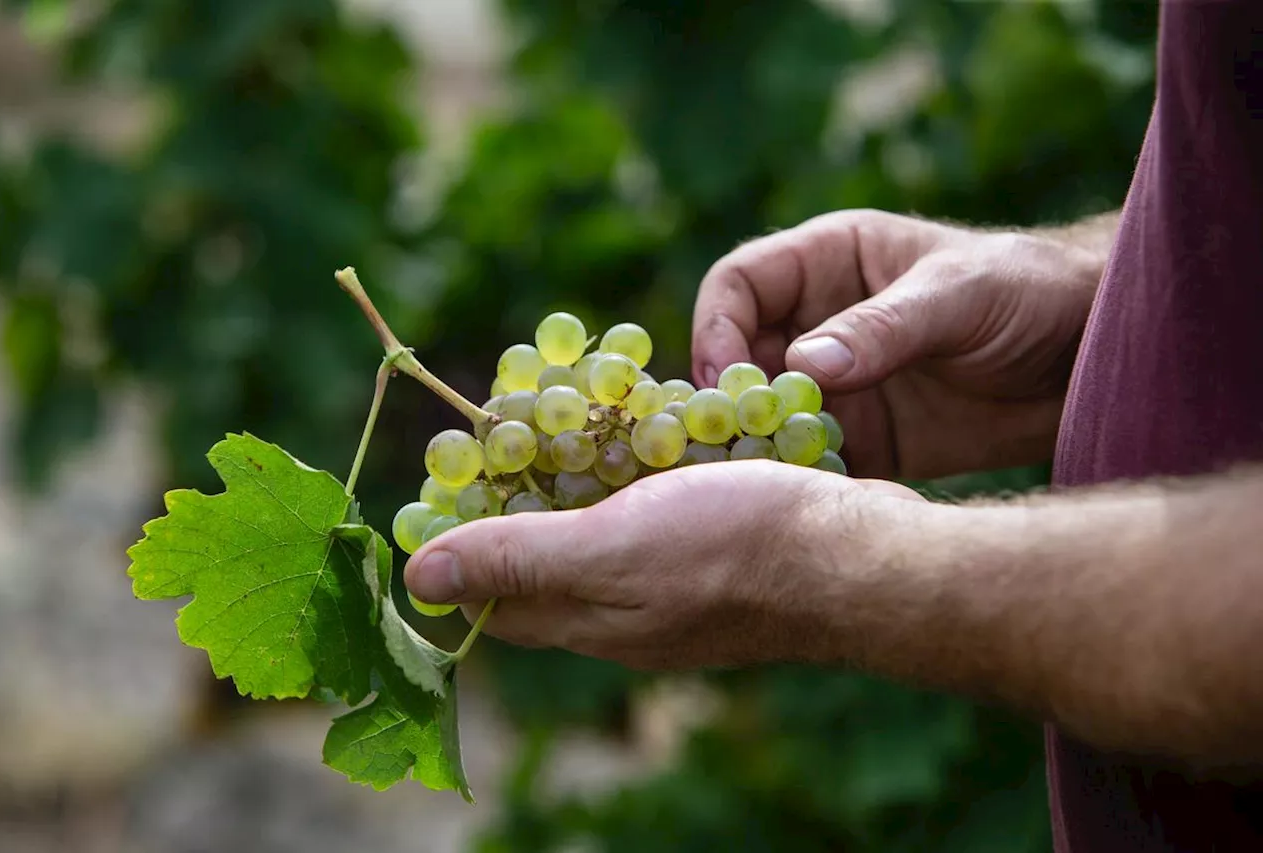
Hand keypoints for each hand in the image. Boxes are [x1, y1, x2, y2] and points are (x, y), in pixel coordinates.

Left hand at [403, 462, 924, 669]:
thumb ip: (518, 561)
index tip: (444, 471)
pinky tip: (644, 416)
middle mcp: (626, 607)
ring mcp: (674, 574)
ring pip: (605, 519)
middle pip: (545, 549)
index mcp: (591, 620)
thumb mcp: (612, 552)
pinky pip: (658, 501)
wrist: (865, 551)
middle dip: (519, 487)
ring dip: (580, 465)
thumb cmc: (740, 551)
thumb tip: (417, 579)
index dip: (457, 537)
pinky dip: (641, 460)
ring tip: (565, 402)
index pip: (493, 592)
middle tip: (504, 416)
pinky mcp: (716, 539)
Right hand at [691, 209, 1105, 478]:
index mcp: (826, 263)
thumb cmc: (1030, 290)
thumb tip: (802, 367)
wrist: (1094, 356)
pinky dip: (803, 485)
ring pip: (766, 420)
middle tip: (730, 447)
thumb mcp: (959, 294)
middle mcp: (818, 325)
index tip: (725, 379)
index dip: (717, 327)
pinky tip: (811, 506)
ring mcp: (838, 388)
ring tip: (765, 483)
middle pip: (738, 361)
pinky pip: (813, 466)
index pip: (738, 285)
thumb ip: (884, 327)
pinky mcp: (866, 443)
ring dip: (758, 450)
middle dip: (726, 403)